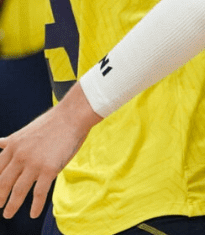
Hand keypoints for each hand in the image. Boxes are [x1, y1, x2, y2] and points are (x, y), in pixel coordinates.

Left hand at [0, 85, 99, 218]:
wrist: (72, 116)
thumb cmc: (51, 123)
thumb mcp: (25, 131)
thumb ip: (10, 141)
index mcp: (12, 146)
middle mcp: (19, 156)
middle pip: (3, 182)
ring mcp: (34, 163)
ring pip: (18, 190)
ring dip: (12, 205)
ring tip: (8, 214)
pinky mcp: (50, 169)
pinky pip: (39, 192)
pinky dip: (35, 205)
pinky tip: (33, 214)